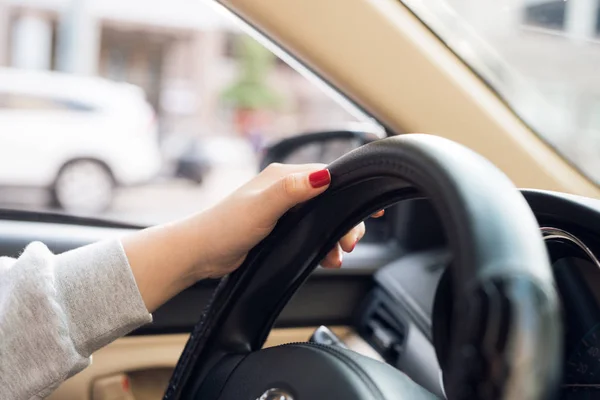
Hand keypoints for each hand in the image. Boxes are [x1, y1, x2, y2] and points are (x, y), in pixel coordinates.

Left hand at [195, 163, 382, 276]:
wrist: (202, 252)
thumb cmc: (226, 227)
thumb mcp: (262, 208)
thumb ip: (292, 192)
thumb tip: (323, 177)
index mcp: (283, 177)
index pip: (328, 176)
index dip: (350, 191)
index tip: (370, 208)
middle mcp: (285, 189)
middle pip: (329, 199)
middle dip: (344, 221)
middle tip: (349, 243)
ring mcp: (282, 208)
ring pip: (322, 217)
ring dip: (334, 236)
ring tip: (337, 256)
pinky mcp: (279, 227)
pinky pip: (310, 231)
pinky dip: (322, 244)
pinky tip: (325, 258)